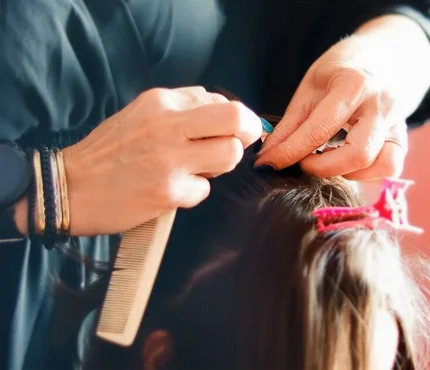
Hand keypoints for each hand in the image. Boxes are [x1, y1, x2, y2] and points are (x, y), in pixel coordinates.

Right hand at [58, 87, 261, 235]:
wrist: (69, 187)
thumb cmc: (108, 152)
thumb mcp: (141, 114)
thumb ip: (181, 109)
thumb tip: (223, 111)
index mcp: (161, 102)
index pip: (219, 101)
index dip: (234, 119)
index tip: (233, 131)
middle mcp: (168, 124)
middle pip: (236, 118)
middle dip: (248, 132)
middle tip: (240, 144)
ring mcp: (169, 158)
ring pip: (230, 154)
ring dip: (221, 165)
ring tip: (199, 169)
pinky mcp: (168, 190)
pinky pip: (204, 189)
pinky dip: (193, 191)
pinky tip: (172, 190)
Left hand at [255, 15, 429, 179]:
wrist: (384, 56)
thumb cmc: (342, 70)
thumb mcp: (311, 86)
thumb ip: (291, 124)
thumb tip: (268, 156)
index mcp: (354, 84)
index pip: (320, 129)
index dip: (290, 152)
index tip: (269, 163)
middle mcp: (381, 105)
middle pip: (358, 154)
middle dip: (323, 168)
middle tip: (303, 162)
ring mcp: (397, 123)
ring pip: (381, 165)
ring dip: (348, 172)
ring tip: (328, 160)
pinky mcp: (403, 138)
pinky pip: (390, 167)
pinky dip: (366, 174)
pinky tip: (347, 163)